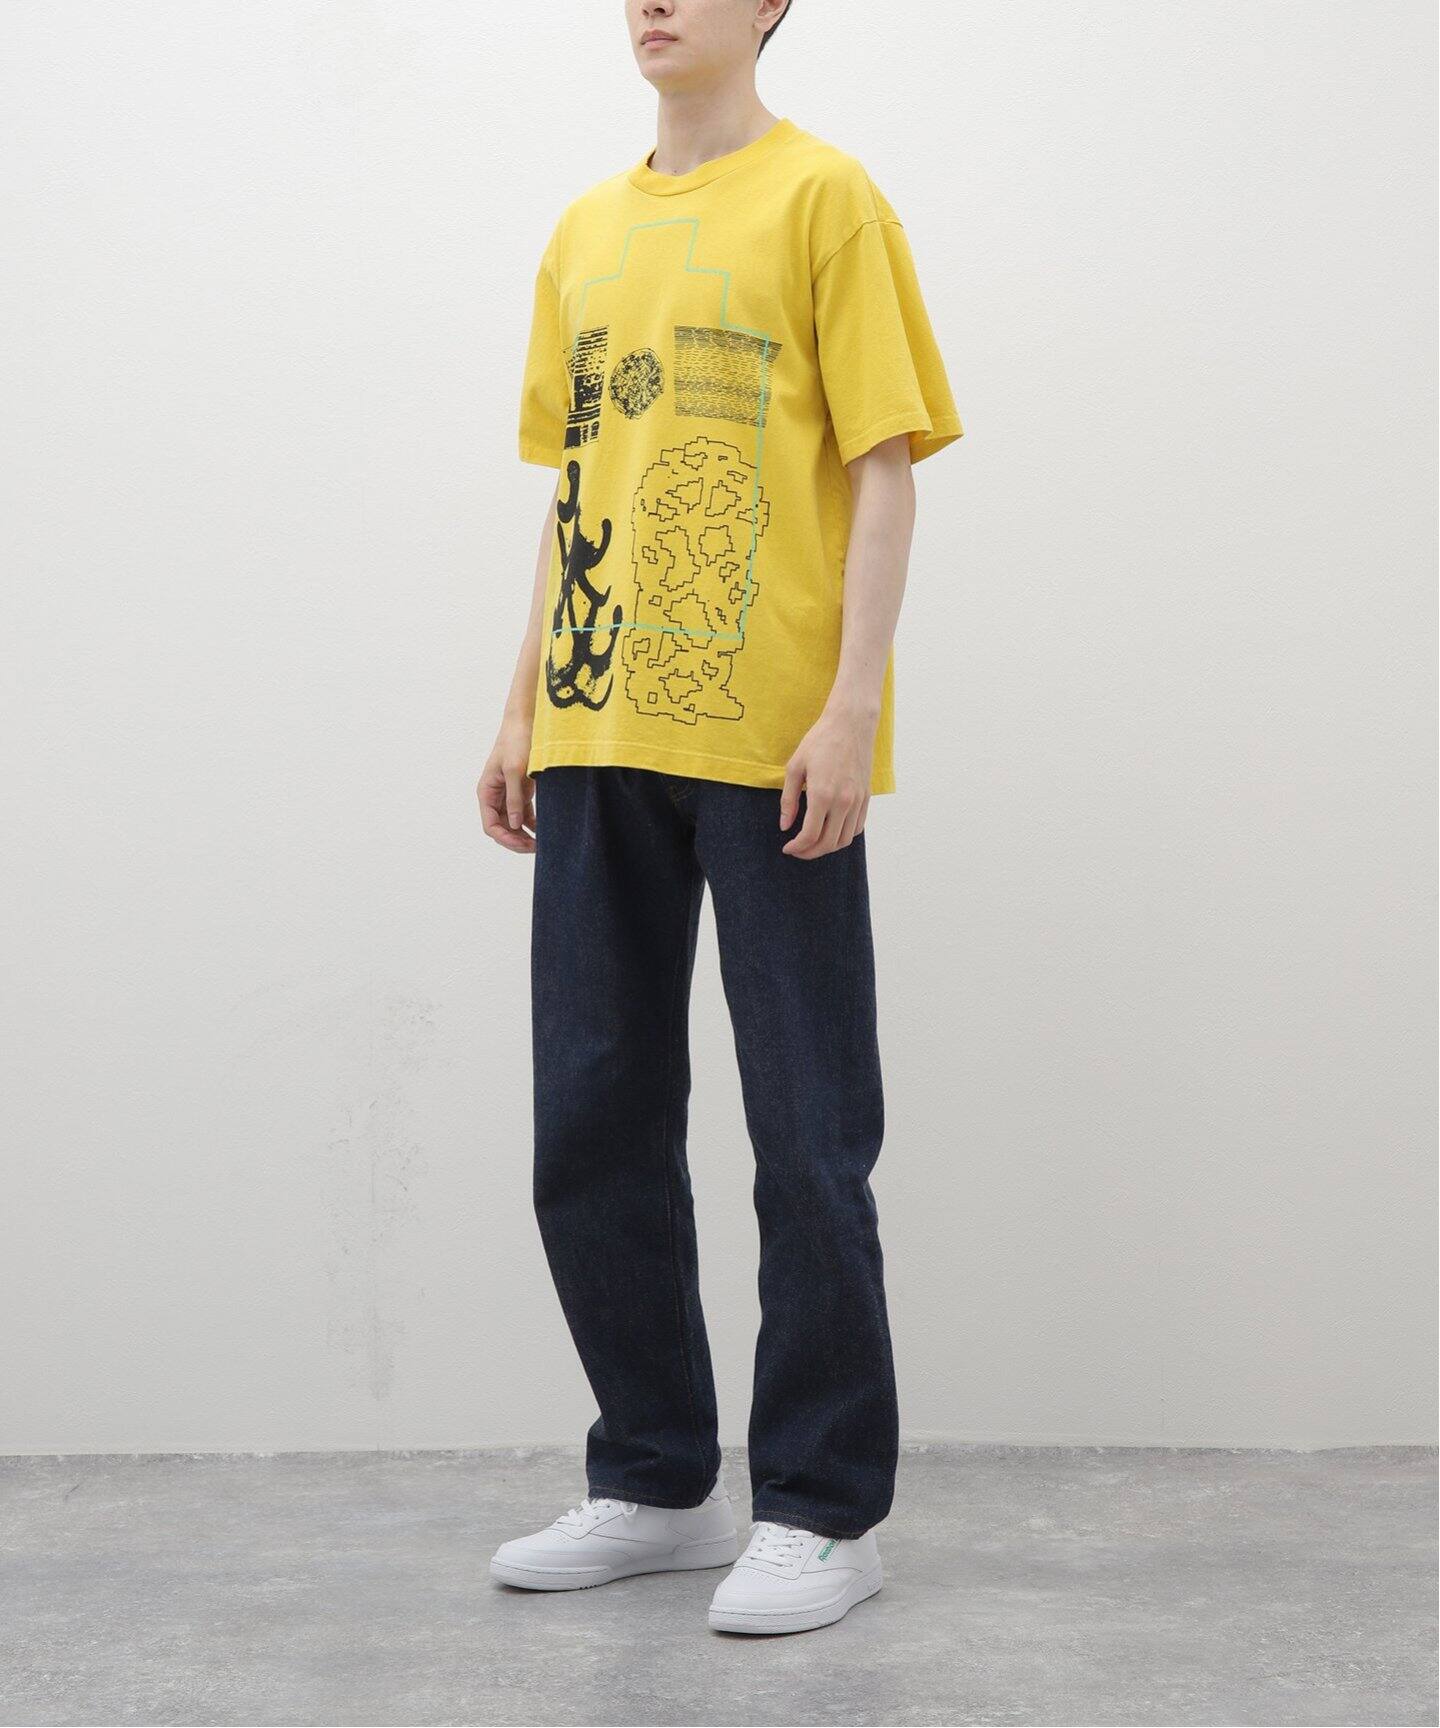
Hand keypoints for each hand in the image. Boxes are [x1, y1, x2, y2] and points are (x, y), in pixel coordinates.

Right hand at [476, 714, 536, 853]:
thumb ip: (514, 798)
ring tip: (541, 843)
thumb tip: (514, 824)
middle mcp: (494, 796)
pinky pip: (524, 814)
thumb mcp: (515, 770)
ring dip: (525, 835)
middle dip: (516, 840)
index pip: (490, 826)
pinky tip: (543, 831)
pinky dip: (532, 824)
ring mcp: (508, 794)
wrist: (527, 721)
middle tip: (536, 848)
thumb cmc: (517, 741)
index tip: (523, 844)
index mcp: (486, 792)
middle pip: (501, 828)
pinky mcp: (522, 790)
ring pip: (513, 823)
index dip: (505, 839)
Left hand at [779, 702, 875, 858]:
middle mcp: (843, 802)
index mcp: (822, 795)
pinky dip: (843, 836)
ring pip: (844, 840)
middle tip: (798, 850)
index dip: (797, 847)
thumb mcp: (795, 767)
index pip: (810, 835)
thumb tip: (784, 826)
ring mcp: (858, 801)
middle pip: (828, 843)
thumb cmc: (820, 741)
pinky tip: (831, 831)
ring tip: (813, 844)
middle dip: (810, 852)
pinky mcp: (866, 797)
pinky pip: (857, 828)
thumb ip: (788, 800)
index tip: (787, 848)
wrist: (850, 724)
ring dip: (827, 848)